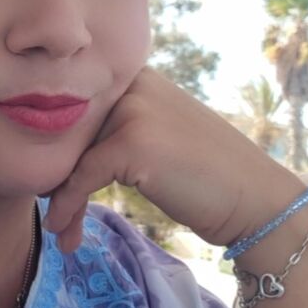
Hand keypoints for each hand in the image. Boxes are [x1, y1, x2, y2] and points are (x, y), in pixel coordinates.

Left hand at [42, 67, 303, 253]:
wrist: (254, 199)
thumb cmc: (207, 175)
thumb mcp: (159, 134)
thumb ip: (118, 126)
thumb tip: (60, 150)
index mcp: (138, 76)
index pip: (81, 109)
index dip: (63, 150)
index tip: (52, 185)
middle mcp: (133, 84)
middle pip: (72, 133)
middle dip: (60, 177)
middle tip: (57, 216)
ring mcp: (132, 111)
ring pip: (73, 157)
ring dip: (62, 198)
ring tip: (61, 231)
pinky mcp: (131, 143)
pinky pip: (81, 177)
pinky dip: (68, 205)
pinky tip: (62, 229)